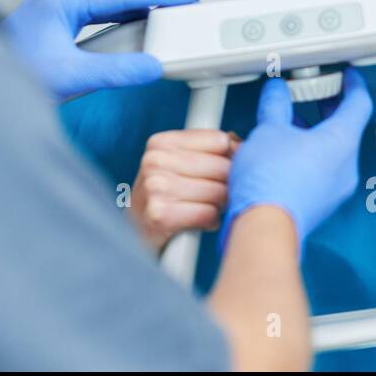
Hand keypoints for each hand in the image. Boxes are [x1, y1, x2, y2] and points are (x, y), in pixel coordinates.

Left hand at [3, 0, 200, 100]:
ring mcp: (54, 10)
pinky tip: (137, 24)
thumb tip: (151, 65)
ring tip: (168, 8)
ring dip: (139, 1)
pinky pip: (98, 11)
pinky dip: (123, 15)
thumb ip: (114, 71)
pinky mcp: (54, 25)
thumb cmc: (8, 78)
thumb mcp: (69, 77)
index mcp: (59, 1)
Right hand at [129, 129, 240, 251]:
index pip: (219, 140)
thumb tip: (241, 144)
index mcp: (161, 143)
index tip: (222, 171)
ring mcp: (156, 188)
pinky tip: (197, 222)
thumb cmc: (164, 198)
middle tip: (213, 195)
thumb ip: (210, 150)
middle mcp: (155, 161)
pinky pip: (209, 214)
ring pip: (219, 192)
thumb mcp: (178, 165)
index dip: (231, 158)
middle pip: (223, 167)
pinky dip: (210, 222)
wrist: (134, 235)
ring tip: (203, 208)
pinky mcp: (161, 215)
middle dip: (228, 184)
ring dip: (219, 205)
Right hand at [221, 68, 372, 254]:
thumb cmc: (270, 182)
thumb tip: (276, 91)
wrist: (263, 226)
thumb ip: (276, 105)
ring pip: (333, 151)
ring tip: (290, 123)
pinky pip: (323, 171)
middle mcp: (346, 166)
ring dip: (315, 134)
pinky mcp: (321, 203)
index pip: (359, 103)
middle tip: (315, 93)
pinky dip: (309, 156)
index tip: (348, 75)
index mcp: (341, 141)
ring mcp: (335, 188)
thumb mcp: (268, 129)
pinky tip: (285, 153)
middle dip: (329, 108)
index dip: (353, 84)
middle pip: (346, 128)